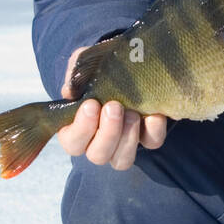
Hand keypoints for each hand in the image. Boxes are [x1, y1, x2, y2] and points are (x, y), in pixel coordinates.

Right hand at [56, 46, 167, 168]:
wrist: (131, 63)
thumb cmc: (100, 70)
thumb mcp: (85, 67)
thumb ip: (76, 76)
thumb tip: (70, 91)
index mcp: (76, 129)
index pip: (72, 142)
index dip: (81, 128)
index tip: (91, 104)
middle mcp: (98, 143)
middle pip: (98, 155)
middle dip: (107, 132)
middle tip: (114, 107)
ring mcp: (123, 145)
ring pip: (122, 160)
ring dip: (127, 137)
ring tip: (132, 112)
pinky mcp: (148, 138)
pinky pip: (151, 143)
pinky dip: (153, 131)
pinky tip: (154, 115)